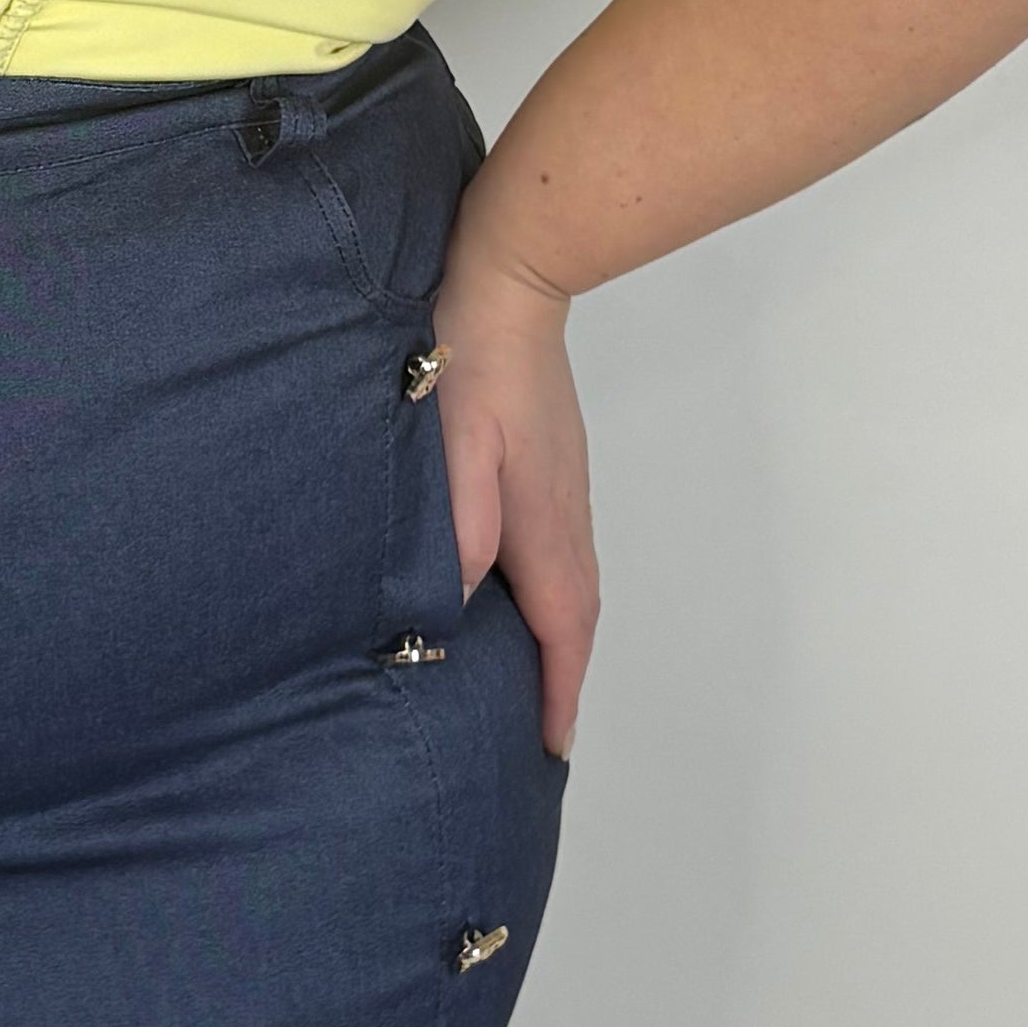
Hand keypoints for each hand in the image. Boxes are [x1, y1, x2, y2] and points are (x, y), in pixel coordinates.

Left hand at [426, 226, 597, 756]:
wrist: (507, 280)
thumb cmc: (466, 358)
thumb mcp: (449, 448)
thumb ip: (455, 530)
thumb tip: (453, 606)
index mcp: (541, 521)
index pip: (560, 630)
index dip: (557, 692)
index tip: (552, 746)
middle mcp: (565, 513)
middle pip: (577, 616)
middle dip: (567, 679)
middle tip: (547, 731)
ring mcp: (565, 487)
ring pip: (574, 584)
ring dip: (563, 639)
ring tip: (540, 681)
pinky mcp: (553, 465)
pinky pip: (563, 552)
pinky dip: (554, 594)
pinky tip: (523, 595)